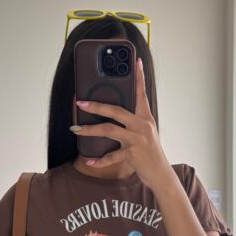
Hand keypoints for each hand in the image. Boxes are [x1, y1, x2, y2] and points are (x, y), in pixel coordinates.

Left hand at [72, 58, 172, 190]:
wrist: (160, 173)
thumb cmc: (150, 152)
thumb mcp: (145, 133)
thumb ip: (133, 121)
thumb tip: (113, 112)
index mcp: (145, 117)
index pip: (141, 93)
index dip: (139, 77)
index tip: (135, 62)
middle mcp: (142, 126)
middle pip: (116, 110)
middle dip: (96, 105)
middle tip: (80, 102)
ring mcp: (137, 140)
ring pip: (109, 130)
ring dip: (89, 130)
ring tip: (75, 130)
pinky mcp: (132, 155)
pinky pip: (111, 156)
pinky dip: (99, 160)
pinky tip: (89, 160)